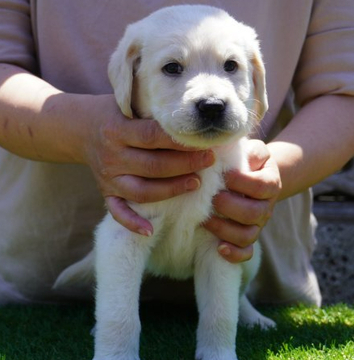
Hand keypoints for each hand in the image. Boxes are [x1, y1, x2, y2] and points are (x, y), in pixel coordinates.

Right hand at [83, 95, 214, 235]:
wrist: (79, 129)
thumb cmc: (114, 115)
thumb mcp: (129, 106)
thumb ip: (154, 116)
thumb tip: (192, 123)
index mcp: (117, 130)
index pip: (153, 137)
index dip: (180, 142)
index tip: (204, 143)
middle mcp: (112, 155)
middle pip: (153, 165)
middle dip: (185, 165)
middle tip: (208, 161)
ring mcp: (108, 177)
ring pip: (142, 191)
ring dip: (171, 190)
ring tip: (196, 183)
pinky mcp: (105, 192)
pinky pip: (117, 211)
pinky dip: (132, 223)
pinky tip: (150, 230)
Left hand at [203, 139, 281, 262]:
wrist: (255, 179)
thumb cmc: (247, 162)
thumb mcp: (252, 150)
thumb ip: (249, 149)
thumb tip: (231, 149)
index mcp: (269, 183)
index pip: (262, 186)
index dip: (243, 182)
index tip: (225, 175)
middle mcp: (265, 206)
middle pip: (253, 213)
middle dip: (229, 206)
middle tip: (213, 198)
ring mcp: (257, 224)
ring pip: (247, 235)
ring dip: (224, 229)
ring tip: (205, 220)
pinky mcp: (247, 237)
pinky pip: (246, 253)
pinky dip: (234, 253)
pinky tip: (219, 248)